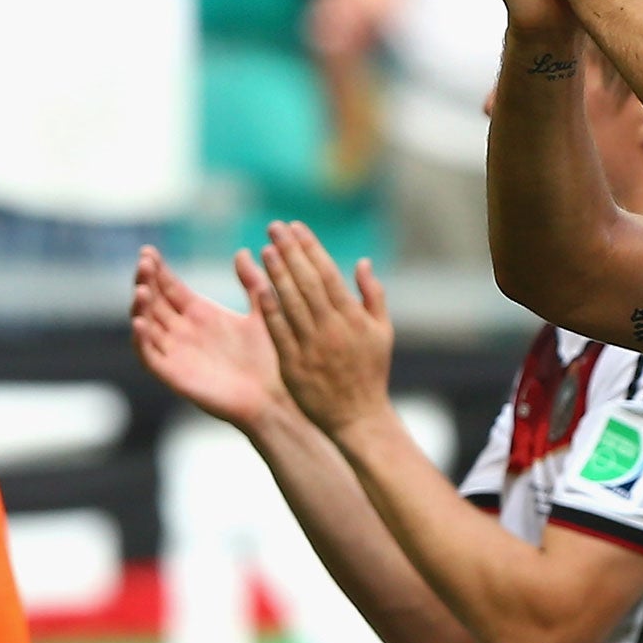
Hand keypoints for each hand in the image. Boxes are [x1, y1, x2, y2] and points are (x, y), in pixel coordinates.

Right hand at [131, 246, 285, 429]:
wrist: (274, 398)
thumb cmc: (270, 359)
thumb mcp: (263, 311)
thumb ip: (253, 283)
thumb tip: (243, 251)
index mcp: (200, 314)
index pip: (169, 287)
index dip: (157, 270)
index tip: (149, 251)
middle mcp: (183, 331)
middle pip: (153, 301)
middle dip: (145, 281)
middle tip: (144, 263)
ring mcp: (177, 353)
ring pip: (147, 326)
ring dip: (140, 308)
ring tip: (143, 290)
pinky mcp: (174, 376)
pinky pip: (150, 357)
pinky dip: (141, 341)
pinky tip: (141, 323)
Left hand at [250, 221, 395, 442]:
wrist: (357, 416)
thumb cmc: (371, 372)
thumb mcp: (383, 332)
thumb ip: (373, 296)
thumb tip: (362, 261)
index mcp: (353, 318)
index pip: (327, 273)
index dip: (310, 247)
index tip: (296, 227)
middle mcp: (332, 328)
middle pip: (307, 282)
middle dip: (290, 251)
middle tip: (274, 227)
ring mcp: (311, 347)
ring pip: (291, 303)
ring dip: (277, 273)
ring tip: (266, 249)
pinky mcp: (294, 365)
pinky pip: (280, 332)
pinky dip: (271, 309)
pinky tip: (260, 287)